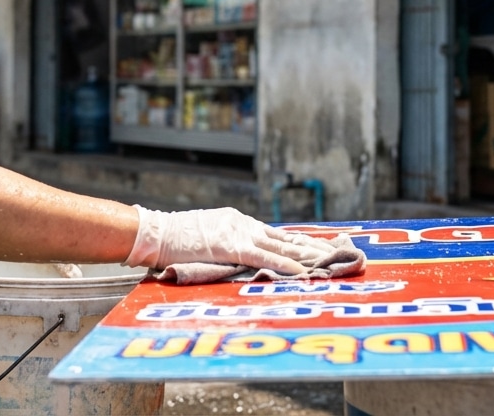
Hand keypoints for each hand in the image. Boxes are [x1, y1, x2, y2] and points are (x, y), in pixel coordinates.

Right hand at [125, 206, 337, 274]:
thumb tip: (237, 261)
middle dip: (313, 246)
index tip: (320, 246)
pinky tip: (301, 272)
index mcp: (238, 222)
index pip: (276, 234)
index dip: (299, 241)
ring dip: (307, 255)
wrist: (155, 233)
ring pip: (282, 245)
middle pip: (286, 236)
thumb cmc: (173, 241)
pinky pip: (265, 257)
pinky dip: (285, 264)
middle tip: (338, 252)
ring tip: (330, 262)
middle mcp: (244, 223)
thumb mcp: (205, 239)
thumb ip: (224, 247)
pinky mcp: (233, 246)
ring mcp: (239, 233)